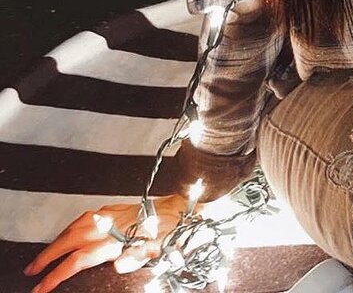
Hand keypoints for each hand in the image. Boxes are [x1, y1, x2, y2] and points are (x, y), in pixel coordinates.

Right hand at [22, 194, 190, 292]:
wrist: (180, 208)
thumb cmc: (169, 233)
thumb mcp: (156, 251)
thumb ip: (135, 259)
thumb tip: (118, 265)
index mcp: (119, 239)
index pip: (80, 259)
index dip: (58, 274)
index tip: (42, 286)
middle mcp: (111, 224)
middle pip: (70, 240)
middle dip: (48, 256)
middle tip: (32, 271)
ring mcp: (110, 215)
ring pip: (74, 227)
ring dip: (56, 242)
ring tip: (44, 257)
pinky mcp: (113, 209)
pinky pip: (83, 219)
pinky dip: (69, 229)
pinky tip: (66, 236)